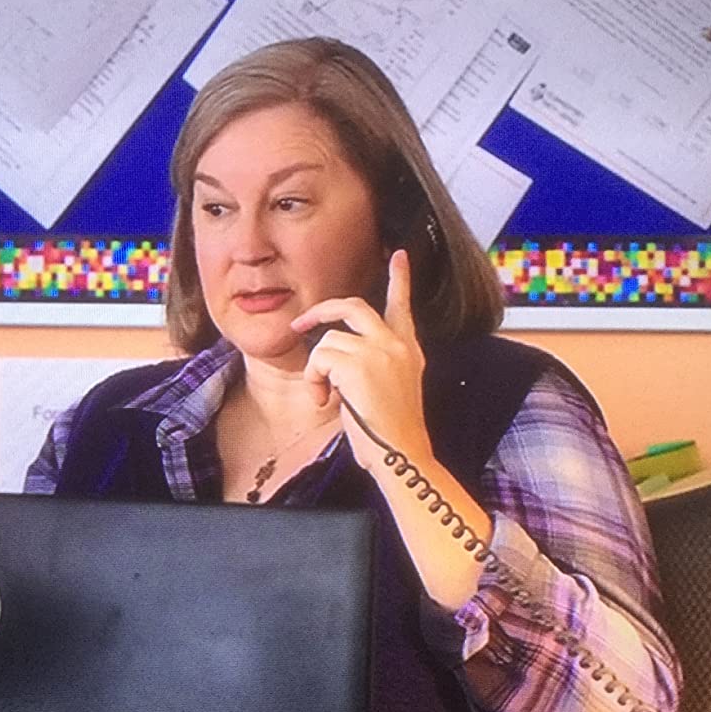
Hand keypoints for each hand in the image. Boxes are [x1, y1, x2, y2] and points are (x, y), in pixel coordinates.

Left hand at [290, 250, 432, 473]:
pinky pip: (318, 359)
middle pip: (353, 306)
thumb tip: (339, 361)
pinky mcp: (357, 363)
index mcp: (409, 351)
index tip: (398, 256)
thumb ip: (376, 366)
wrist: (402, 455)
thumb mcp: (392, 391)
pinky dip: (313, 381)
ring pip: (328, 340)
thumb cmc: (391, 435)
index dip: (399, 279)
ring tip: (326, 397)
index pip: (402, 306)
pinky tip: (326, 402)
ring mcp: (378, 351)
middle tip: (301, 323)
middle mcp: (397, 345)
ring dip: (317, 370)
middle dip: (321, 311)